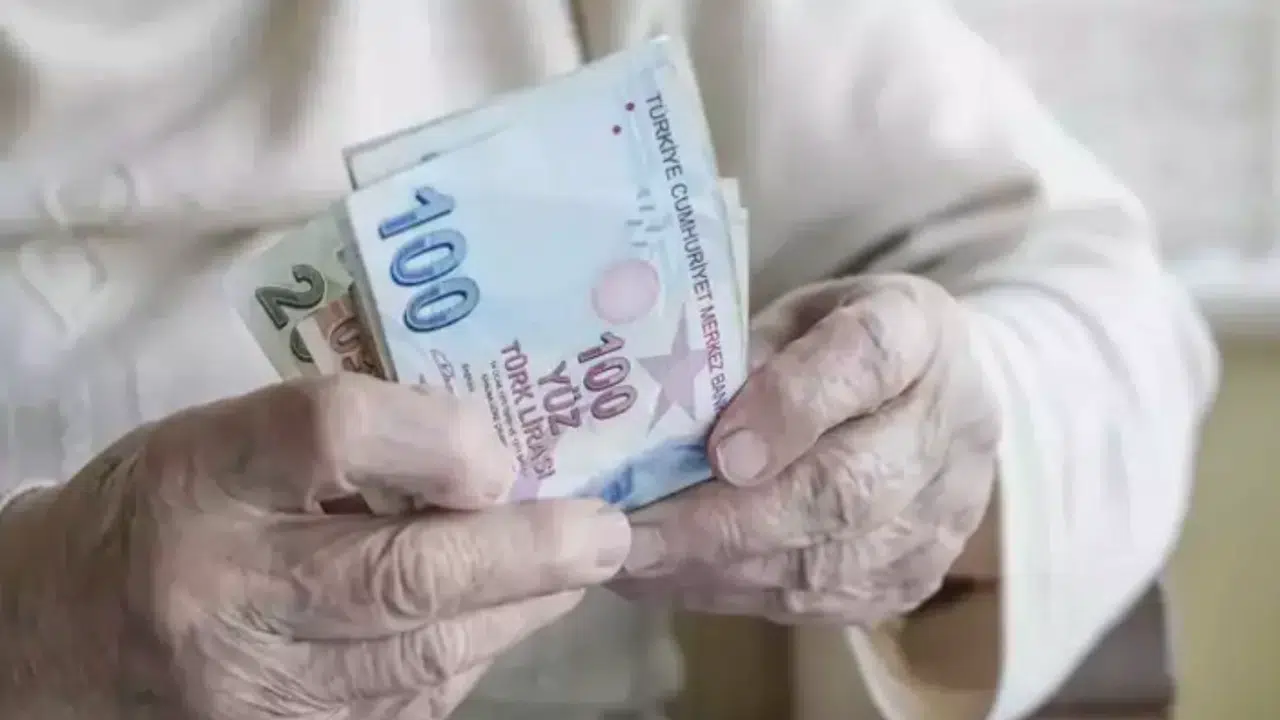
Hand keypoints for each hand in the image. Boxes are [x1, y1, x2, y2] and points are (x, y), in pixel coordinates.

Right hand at [0, 374, 630, 719]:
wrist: (65, 638)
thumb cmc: (171, 508)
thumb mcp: (235, 434)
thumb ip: (355, 433)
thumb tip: (491, 462)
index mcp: (207, 474)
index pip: (329, 433)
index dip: (435, 439)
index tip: (498, 451)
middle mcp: (226, 588)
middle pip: (401, 572)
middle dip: (528, 555)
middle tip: (607, 532)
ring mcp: (256, 687)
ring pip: (424, 655)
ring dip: (521, 609)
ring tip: (576, 567)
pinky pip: (411, 703)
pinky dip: (473, 657)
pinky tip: (501, 618)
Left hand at [612, 275, 1000, 624]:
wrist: (938, 398)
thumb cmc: (837, 345)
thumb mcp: (791, 316)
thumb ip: (744, 357)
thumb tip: (659, 428)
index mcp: (916, 331)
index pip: (867, 360)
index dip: (793, 407)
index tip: (719, 449)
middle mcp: (946, 426)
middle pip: (845, 488)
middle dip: (726, 522)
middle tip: (632, 537)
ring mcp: (940, 515)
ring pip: (827, 561)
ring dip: (718, 569)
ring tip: (632, 565)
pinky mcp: (914, 578)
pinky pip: (819, 600)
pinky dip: (735, 593)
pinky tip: (671, 580)